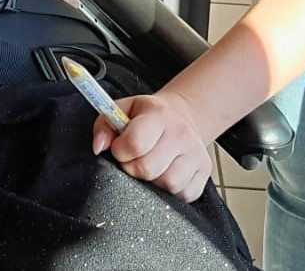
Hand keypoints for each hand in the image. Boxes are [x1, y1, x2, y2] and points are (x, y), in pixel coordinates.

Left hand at [95, 92, 216, 201]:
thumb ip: (104, 126)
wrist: (181, 115)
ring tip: (152, 167)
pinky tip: (166, 174)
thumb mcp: (122, 110)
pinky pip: (183, 195)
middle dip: (133, 169)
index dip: (120, 152)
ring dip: (153, 182)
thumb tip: (99, 148)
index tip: (120, 149)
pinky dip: (171, 192)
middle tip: (134, 160)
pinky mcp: (205, 171)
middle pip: (148, 169)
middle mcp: (181, 133)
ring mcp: (196, 153)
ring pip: (167, 185)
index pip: (135, 144)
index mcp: (158, 115)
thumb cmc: (147, 117)